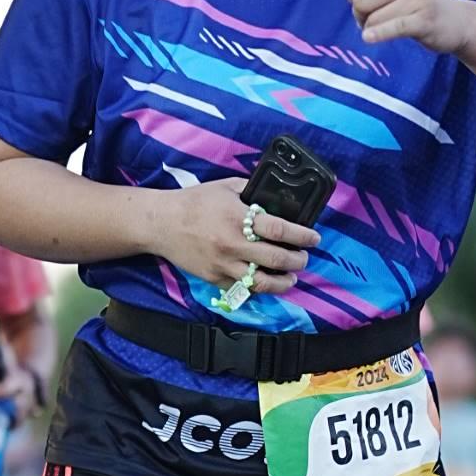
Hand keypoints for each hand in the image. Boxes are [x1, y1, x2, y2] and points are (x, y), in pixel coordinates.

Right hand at [161, 176, 315, 291]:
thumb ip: (252, 192)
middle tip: (303, 257)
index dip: (302, 236)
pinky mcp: (214, 278)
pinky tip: (266, 281)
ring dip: (283, 282)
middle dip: (298, 260)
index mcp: (238, 218)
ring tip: (291, 277)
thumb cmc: (195, 202)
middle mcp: (233, 244)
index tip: (314, 239)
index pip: (280, 231)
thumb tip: (275, 198)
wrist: (161, 223)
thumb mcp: (226, 187)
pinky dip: (258, 287)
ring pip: (262, 282)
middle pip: (277, 259)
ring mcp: (223, 264)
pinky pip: (242, 287)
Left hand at [344, 0, 470, 52]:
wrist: (457, 21)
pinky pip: (391, 27)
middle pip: (358, 0)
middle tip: (379, 16)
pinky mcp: (424, 20)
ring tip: (390, 26)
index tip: (371, 0)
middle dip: (361, 15)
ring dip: (372, 29)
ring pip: (371, 19)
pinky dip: (378, 34)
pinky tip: (369, 38)